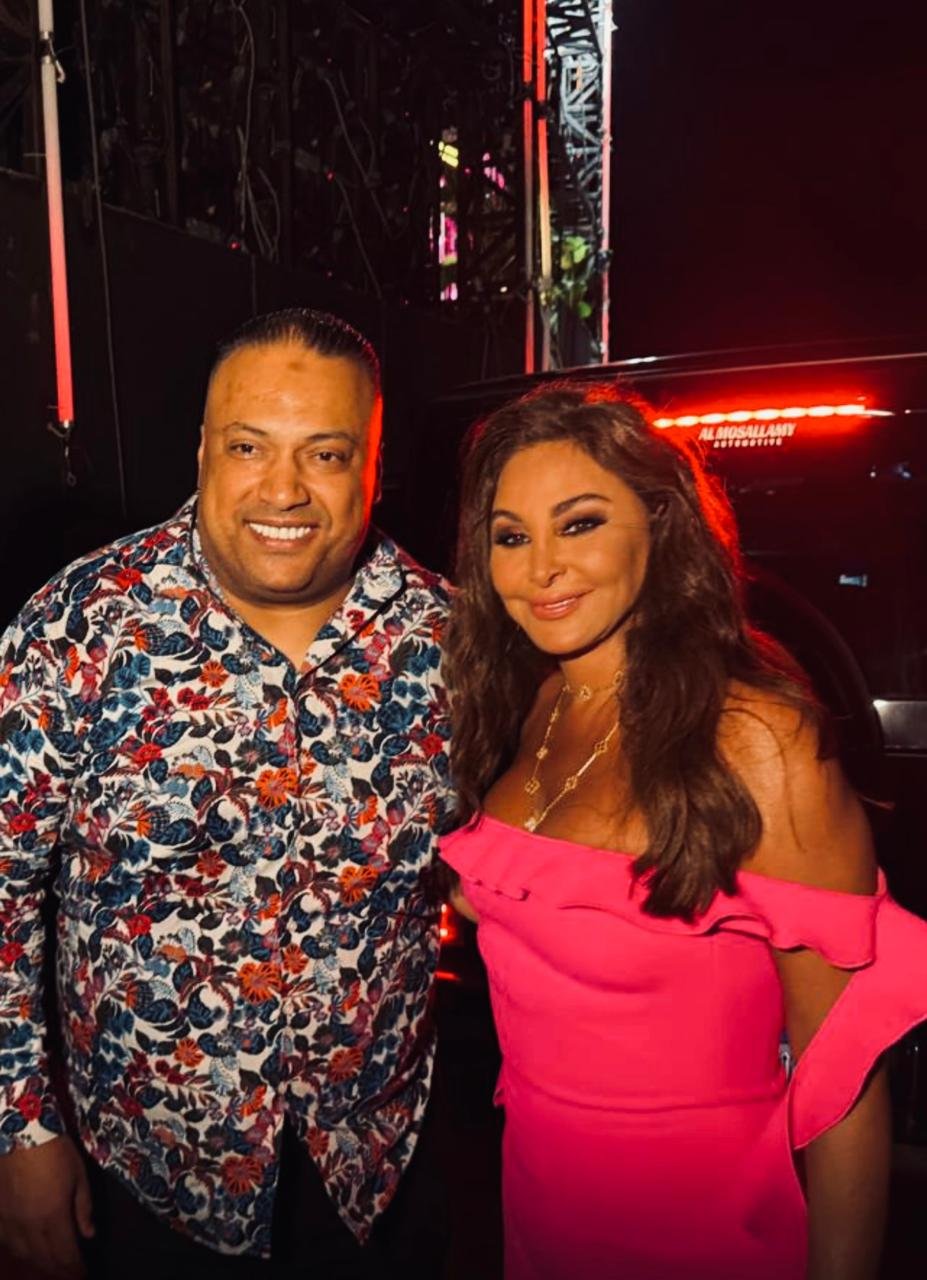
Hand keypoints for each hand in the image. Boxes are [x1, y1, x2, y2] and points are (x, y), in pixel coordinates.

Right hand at [0, 1135, 93, 1277]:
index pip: (65, 1254)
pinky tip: (26, 1250)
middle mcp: (29, 1226)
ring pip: (24, 1254)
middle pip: (44, 1259)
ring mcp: (9, 1222)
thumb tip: (89, 1235)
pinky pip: (7, 1242)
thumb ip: (84, 1208)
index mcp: (53, 1217)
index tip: (83, 1274)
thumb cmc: (56, 1151)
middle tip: (70, 1273)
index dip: (75, 1268)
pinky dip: (20, 1250)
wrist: (20, 1132)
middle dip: (59, 1269)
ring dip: (40, 1263)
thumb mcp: (79, 1176)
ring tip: (52, 1265)